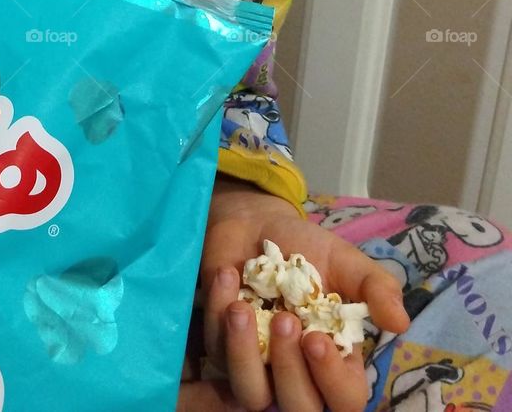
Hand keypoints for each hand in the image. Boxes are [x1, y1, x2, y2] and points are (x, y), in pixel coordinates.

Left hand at [180, 178, 409, 411]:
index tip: (317, 338)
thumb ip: (376, 288)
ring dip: (244, 354)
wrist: (258, 223)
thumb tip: (400, 323)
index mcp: (335, 360)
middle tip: (286, 320)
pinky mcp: (220, 345)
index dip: (332, 381)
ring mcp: (257, 363)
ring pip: (250, 394)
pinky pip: (215, 350)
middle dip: (289, 371)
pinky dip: (218, 313)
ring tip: (242, 308)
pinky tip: (227, 276)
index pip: (345, 400)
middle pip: (298, 409)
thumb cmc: (307, 249)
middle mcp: (297, 372)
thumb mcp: (346, 261)